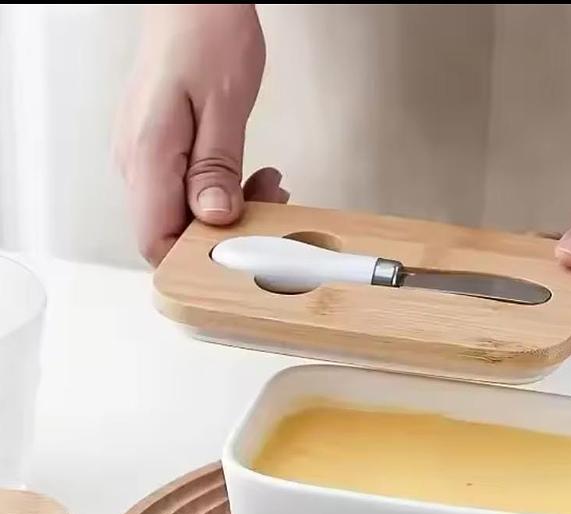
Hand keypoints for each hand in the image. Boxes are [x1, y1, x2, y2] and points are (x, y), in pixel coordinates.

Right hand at [115, 5, 287, 265]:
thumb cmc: (205, 31)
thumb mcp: (224, 104)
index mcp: (147, 155)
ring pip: (182, 215)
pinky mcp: (159, 151)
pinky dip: (220, 194)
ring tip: (267, 185)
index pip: (155, 242)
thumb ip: (216, 168)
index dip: (195, 260)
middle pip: (171, 233)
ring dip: (227, 213)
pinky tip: (246, 177)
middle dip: (224, 234)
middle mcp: (136, 162)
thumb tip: (215, 218)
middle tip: (268, 205)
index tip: (240, 248)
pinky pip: (185, 192)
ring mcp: (145, 158)